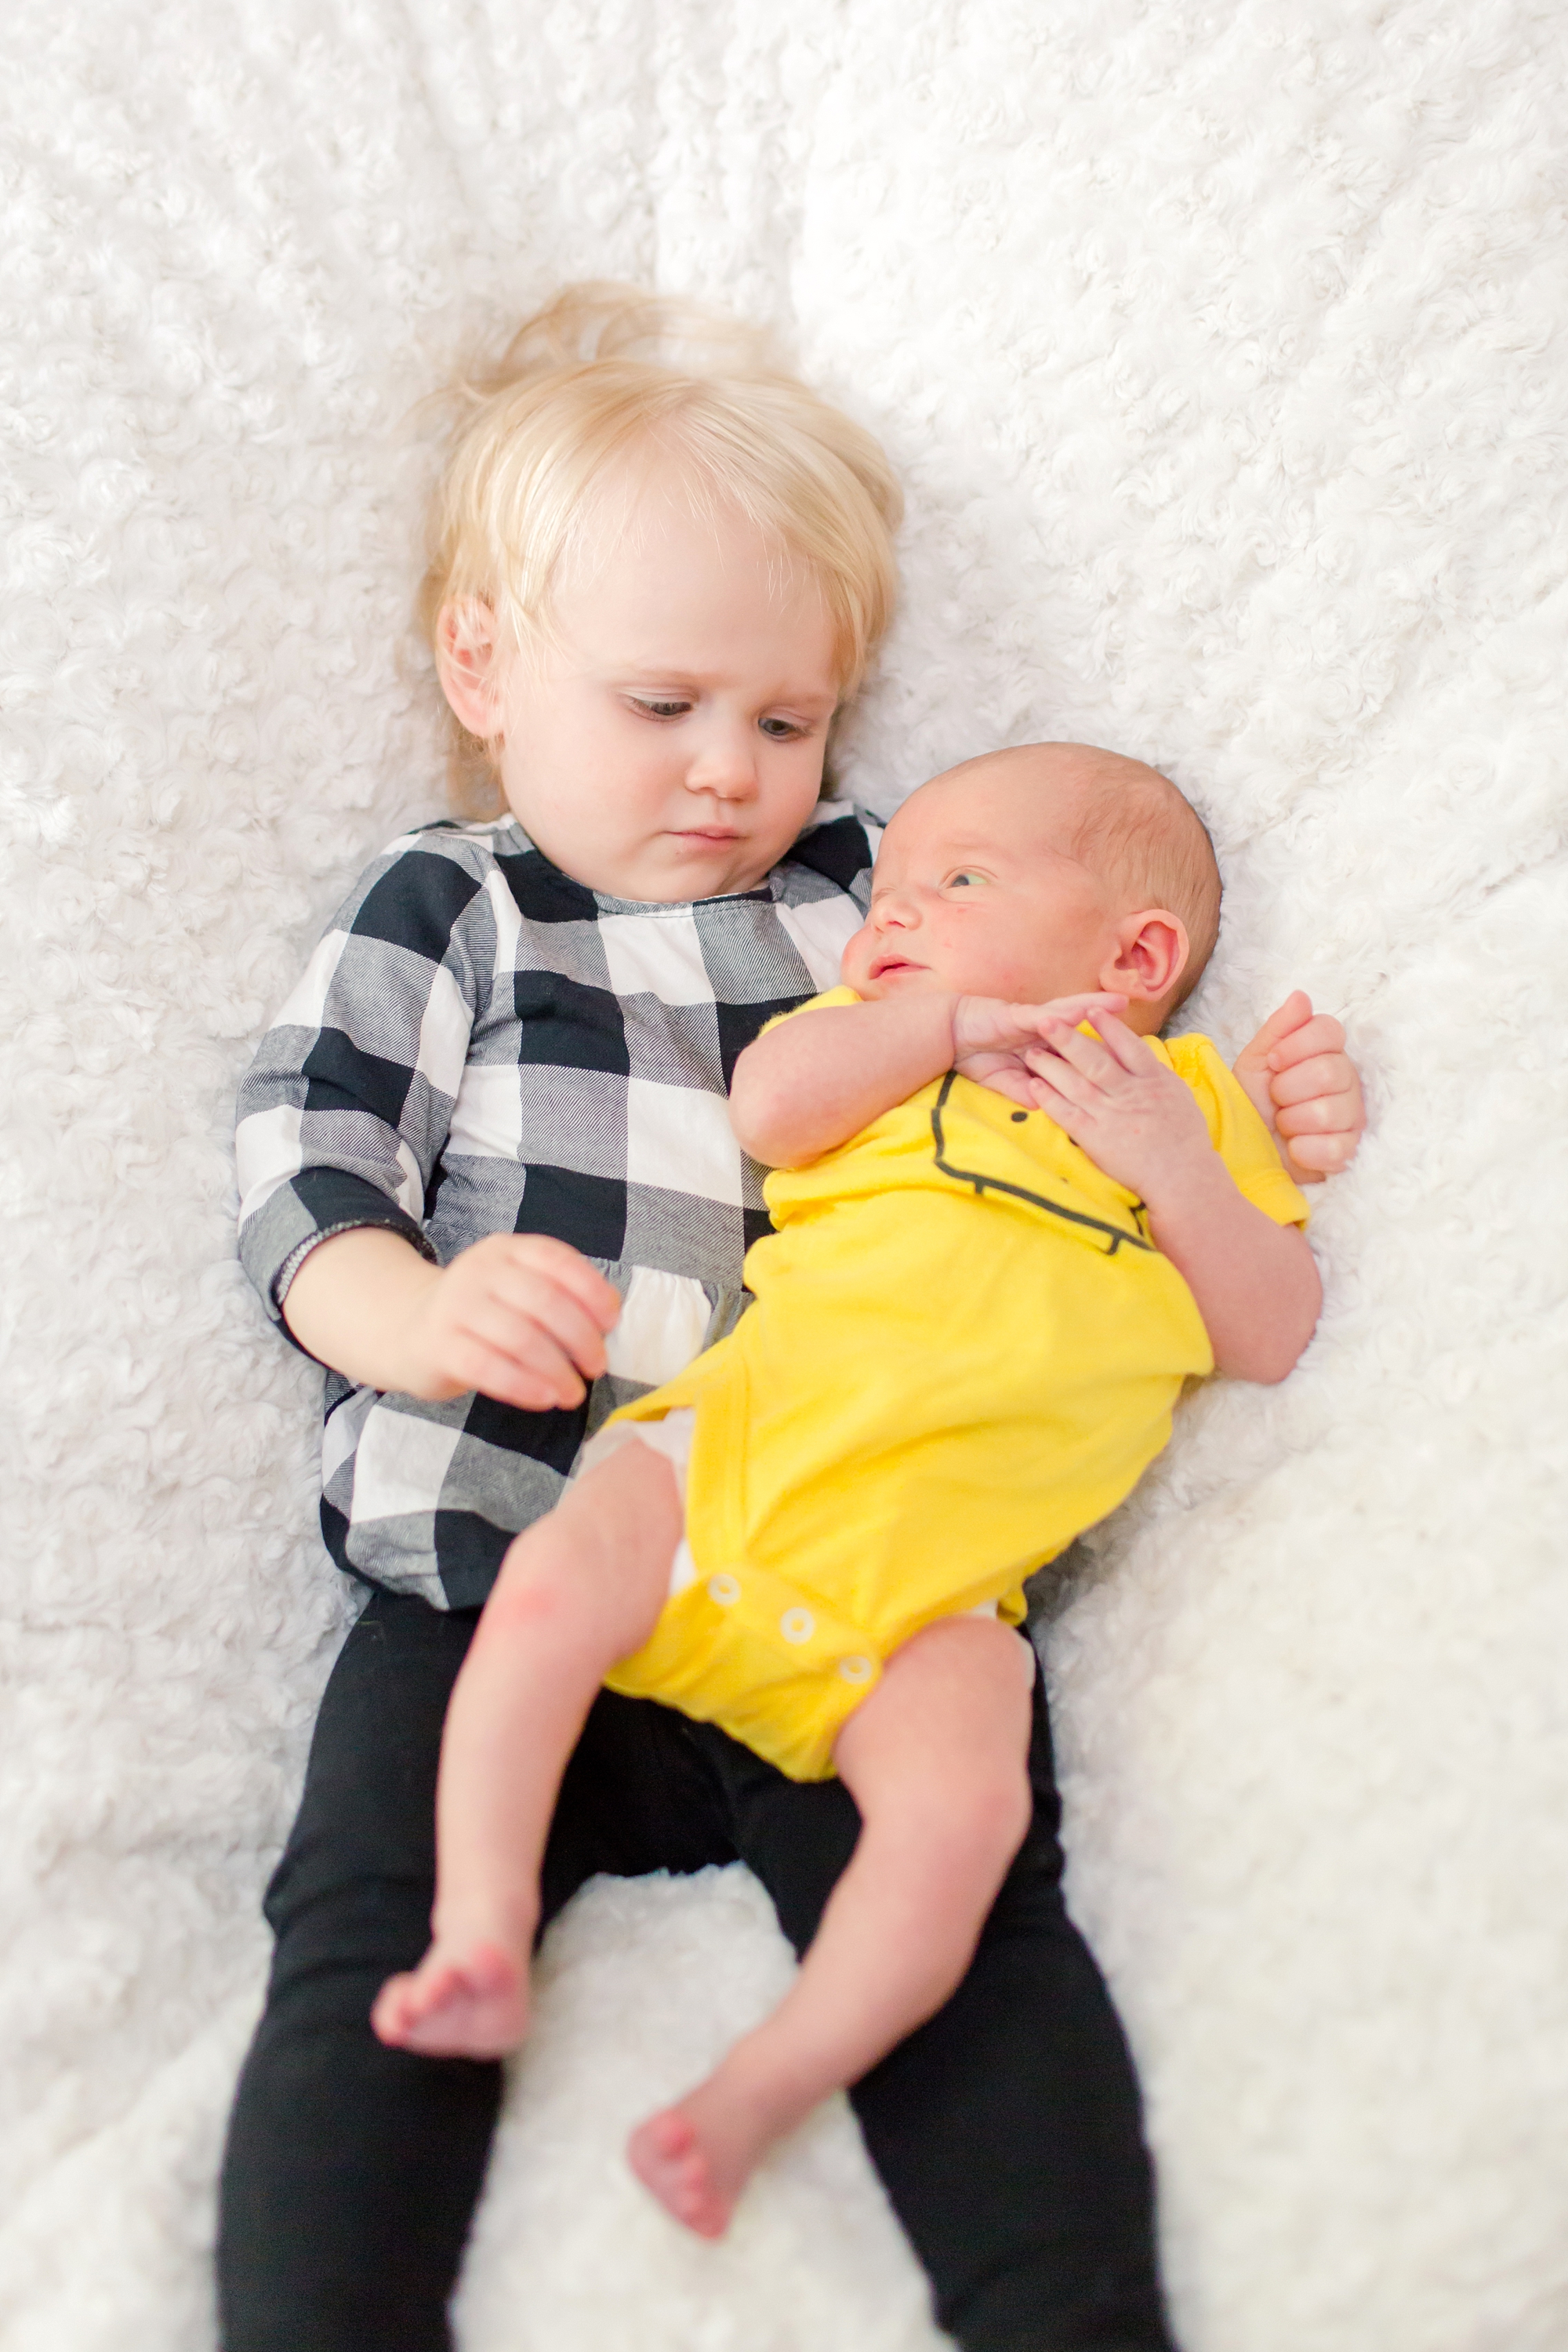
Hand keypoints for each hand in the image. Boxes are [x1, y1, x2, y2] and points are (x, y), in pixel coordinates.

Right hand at [397, 1234, 619, 1410]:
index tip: (611, 1323)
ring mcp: (455, 1305)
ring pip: (520, 1338)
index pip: (556, 1259)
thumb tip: (610, 1314)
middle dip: (580, 1337)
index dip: (590, 1290)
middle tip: (597, 1366)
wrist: (409, 1330)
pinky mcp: (439, 1345)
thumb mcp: (517, 1290)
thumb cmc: (482, 1314)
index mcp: (507, 1250)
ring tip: (574, 1393)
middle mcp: (480, 1270)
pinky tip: (545, 1399)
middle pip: (543, 1301)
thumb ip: (559, 1294)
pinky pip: (489, 1367)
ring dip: (556, 1370)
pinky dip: (523, 1386)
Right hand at [952, 992, 1127, 1107]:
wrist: (950, 1035)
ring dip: (1093, 1008)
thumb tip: (1045, 1108)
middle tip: (1141, 1025)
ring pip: (1070, 1014)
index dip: (1104, 1050)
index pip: (1081, 1049)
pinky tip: (1079, 1011)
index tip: (1130, 1060)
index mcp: (1047, 1047)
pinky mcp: (1019, 1016)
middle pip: (1084, 1027)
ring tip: (1118, 1004)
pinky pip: (1044, 1015)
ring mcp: (1034, 1022)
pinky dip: (1061, 1014)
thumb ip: (1026, 1092)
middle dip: (1110, 1025)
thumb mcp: (1005, 1082)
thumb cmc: (978, 1056)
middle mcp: (1046, 1031)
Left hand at [1021, 1011, 1216, 1204]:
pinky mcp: (1096, 1139)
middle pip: (1095, 1060)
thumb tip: (1140, 1053)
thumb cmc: (1186, 1138)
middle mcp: (1130, 1093)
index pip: (1127, 1045)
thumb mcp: (1178, 1096)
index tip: (1090, 1009)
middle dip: (1069, 1038)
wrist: (1184, 1178)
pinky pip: (1068, 1114)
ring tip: (1031, 1051)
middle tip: (1047, 1020)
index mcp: (1153, 1080)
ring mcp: (1111, 1115)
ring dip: (1051, 1065)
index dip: (1107, 1026)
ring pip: (1076, 1083)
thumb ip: (1156, 1074)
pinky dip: (1050, 1098)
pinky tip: (1034, 1085)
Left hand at [1232, 992, 1364, 1183]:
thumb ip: (1278, 1029)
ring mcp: (1352, 1116)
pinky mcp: (1348, 1151)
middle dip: (1287, 1089)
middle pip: (1328, 1072)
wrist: (1246, 1148)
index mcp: (1326, 1052)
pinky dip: (1303, 1150)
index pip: (1330, 1030)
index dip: (1297, 1045)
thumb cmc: (1253, 1102)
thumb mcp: (1256, 1061)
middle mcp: (1347, 1079)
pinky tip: (1294, 1148)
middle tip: (1276, 1099)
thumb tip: (1301, 996)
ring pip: (1329, 1112)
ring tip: (1283, 1124)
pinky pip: (1333, 1148)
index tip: (1274, 1062)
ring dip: (1291, 1121)